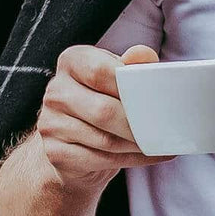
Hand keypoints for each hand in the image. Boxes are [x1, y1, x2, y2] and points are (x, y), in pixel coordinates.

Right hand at [34, 44, 176, 196]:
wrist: (72, 139)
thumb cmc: (102, 98)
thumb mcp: (117, 76)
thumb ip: (133, 64)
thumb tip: (145, 56)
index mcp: (72, 61)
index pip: (100, 71)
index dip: (130, 86)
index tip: (155, 97)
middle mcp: (56, 91)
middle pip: (103, 111)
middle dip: (138, 122)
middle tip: (164, 127)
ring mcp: (50, 124)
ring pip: (105, 140)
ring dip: (137, 144)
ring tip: (160, 142)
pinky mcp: (55, 153)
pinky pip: (100, 159)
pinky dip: (132, 159)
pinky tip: (150, 154)